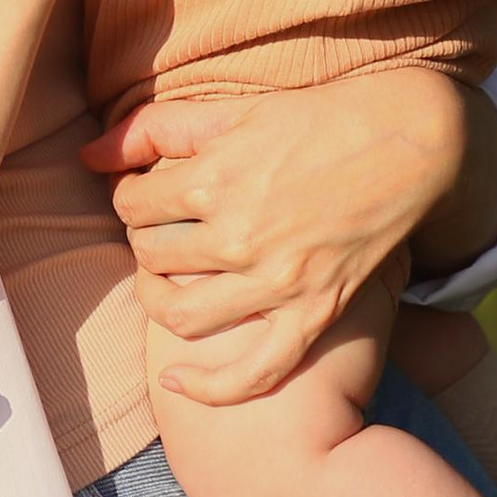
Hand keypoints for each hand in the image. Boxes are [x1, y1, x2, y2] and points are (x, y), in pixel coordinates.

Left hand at [82, 69, 478, 402]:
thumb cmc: (319, 118)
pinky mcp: (313, 311)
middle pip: (150, 255)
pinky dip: (211, 387)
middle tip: (164, 231)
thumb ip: (155, 128)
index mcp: (213, 177)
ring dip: (158, 302)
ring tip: (165, 285)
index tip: (151, 194)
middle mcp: (237, 235)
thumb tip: (88, 153)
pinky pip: (254, 370)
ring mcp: (276, 280)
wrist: (409, 143)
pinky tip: (178, 383)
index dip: (132, 196)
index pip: (131, 203)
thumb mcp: (234, 109)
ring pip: (180, 314)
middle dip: (145, 241)